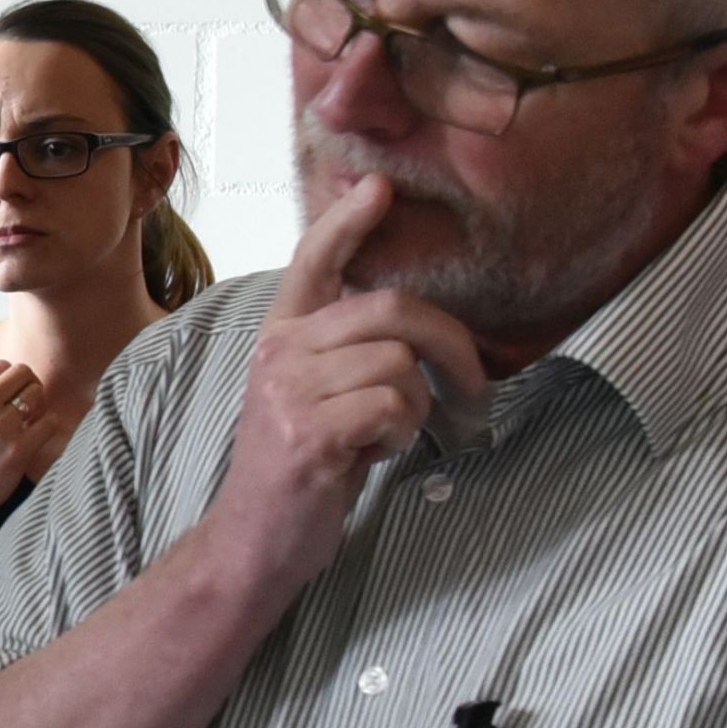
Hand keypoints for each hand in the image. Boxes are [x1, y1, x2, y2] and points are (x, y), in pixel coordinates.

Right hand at [0, 359, 68, 568]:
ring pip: (38, 394)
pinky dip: (47, 427)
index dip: (9, 379)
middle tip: (27, 404)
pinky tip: (38, 436)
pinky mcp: (18, 451)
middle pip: (23, 373)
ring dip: (39, 406)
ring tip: (32, 421)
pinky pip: (49, 423)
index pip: (0, 366)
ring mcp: (0, 428)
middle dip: (28, 386)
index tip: (10, 395)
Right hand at [203, 178, 483, 596]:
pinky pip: (392, 406)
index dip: (347, 220)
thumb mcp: (312, 394)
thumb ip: (345, 350)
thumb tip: (413, 320)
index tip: (378, 186)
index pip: (313, 261)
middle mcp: (278, 352)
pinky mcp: (306, 432)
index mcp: (281, 335)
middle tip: (472, 388)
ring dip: (416, 408)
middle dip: (449, 346)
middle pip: (390, 309)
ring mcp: (287, 391)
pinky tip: (373, 455)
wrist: (254, 541)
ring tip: (386, 436)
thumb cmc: (301, 467)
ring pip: (399, 364)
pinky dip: (401, 436)